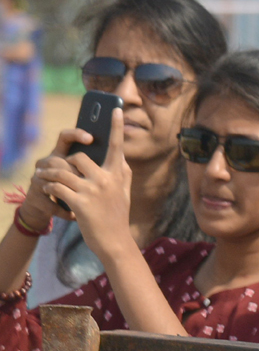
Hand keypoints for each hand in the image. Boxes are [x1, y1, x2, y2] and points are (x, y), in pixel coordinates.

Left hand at [35, 109, 133, 260]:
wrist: (114, 240)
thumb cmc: (118, 215)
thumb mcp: (125, 191)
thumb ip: (123, 173)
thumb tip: (122, 158)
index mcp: (119, 173)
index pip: (118, 145)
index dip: (116, 127)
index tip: (115, 109)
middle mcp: (107, 178)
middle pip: (78, 157)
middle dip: (62, 161)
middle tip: (51, 165)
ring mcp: (93, 191)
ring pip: (63, 171)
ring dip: (48, 173)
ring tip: (41, 175)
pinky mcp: (80, 203)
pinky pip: (57, 188)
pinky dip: (48, 187)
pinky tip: (47, 189)